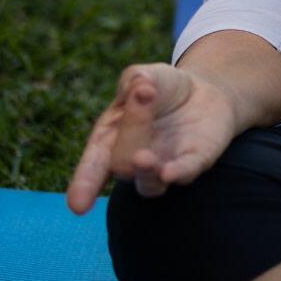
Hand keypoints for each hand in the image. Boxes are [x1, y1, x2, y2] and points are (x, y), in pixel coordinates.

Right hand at [65, 62, 243, 214]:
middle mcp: (134, 161)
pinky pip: (185, 172)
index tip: (77, 204)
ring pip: (150, 184)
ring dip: (146, 172)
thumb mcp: (144, 76)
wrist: (203, 89)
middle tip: (144, 94)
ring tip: (142, 157)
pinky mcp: (195, 161)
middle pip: (122, 163)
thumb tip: (139, 86)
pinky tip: (170, 171)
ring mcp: (164, 165)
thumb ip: (134, 79)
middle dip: (131, 130)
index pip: (93, 166)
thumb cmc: (162, 87)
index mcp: (110, 140)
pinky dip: (177, 173)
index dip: (84, 184)